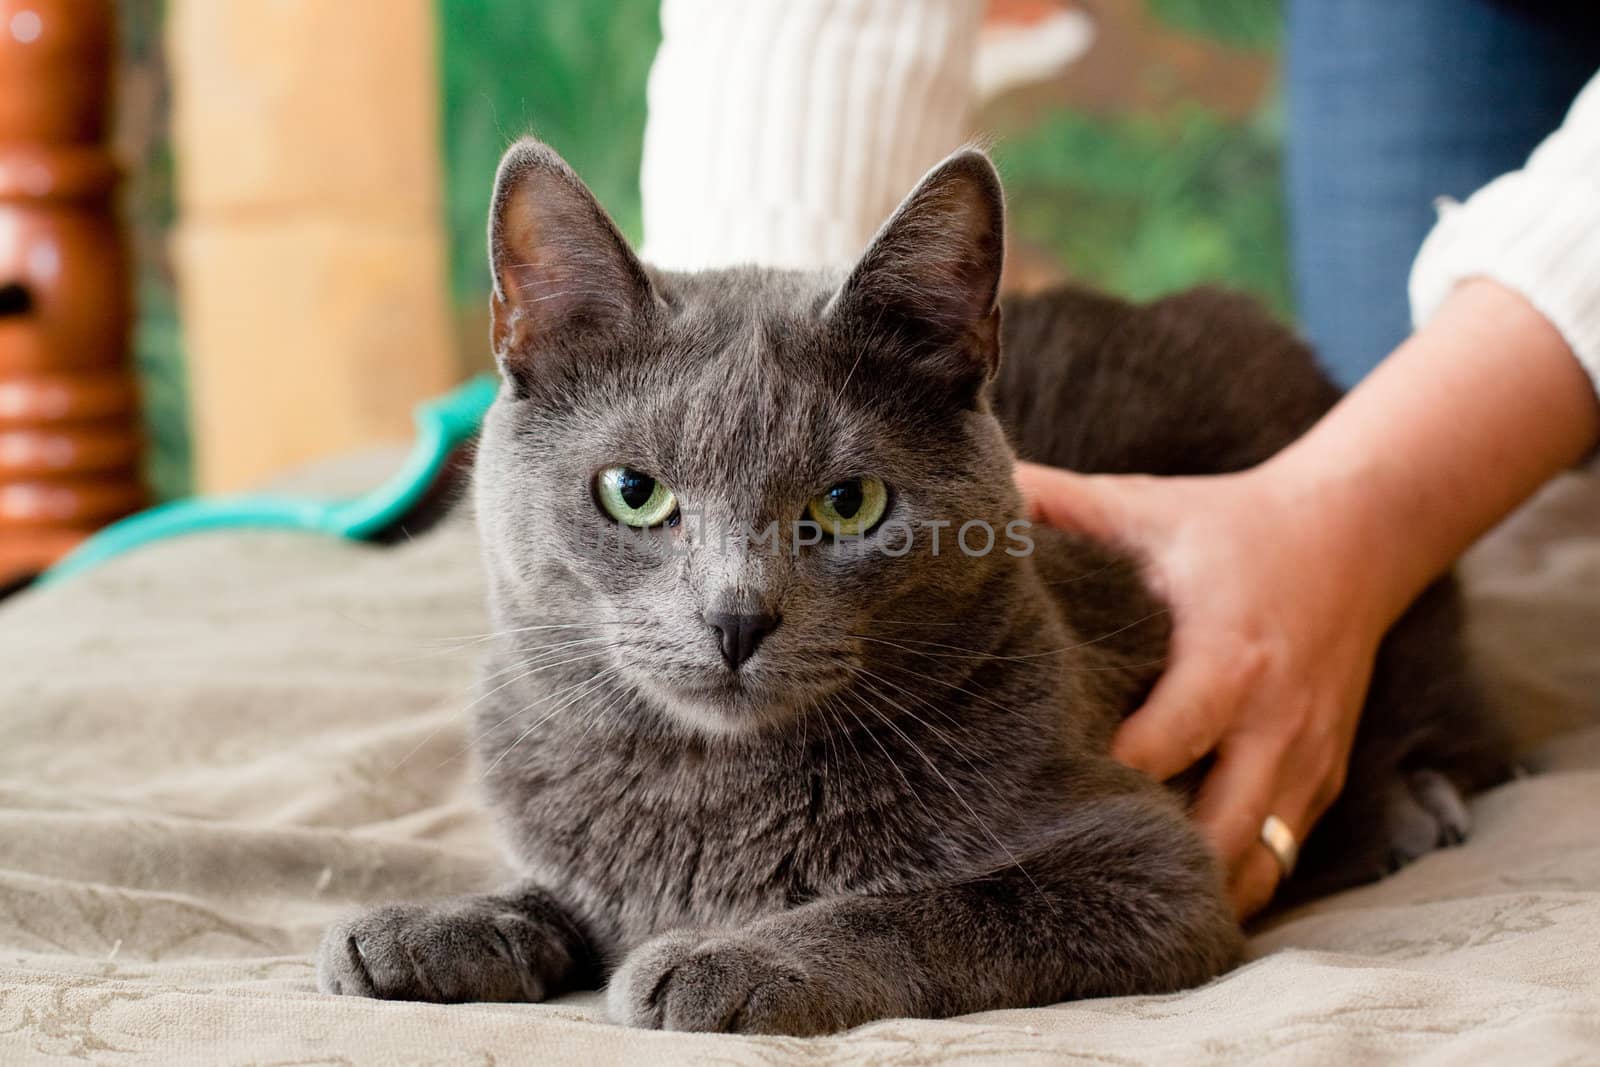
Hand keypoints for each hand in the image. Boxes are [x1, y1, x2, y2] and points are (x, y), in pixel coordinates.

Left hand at [1015, 460, 1393, 917]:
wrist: (1357, 534)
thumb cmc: (1229, 523)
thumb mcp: (1145, 507)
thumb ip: (1060, 504)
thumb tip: (981, 494)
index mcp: (1226, 660)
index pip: (1161, 748)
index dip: (1102, 778)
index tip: (1039, 793)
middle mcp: (1274, 723)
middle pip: (1216, 832)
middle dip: (1150, 858)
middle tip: (1072, 871)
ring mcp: (1307, 759)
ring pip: (1256, 863)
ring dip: (1195, 884)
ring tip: (1119, 896)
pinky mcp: (1323, 778)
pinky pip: (1280, 856)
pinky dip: (1233, 878)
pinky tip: (1174, 886)